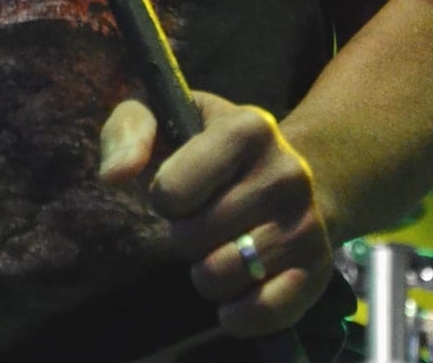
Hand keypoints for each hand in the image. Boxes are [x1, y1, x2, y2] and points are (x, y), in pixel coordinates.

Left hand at [100, 91, 334, 337]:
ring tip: (216, 249)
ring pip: (225, 275)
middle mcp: (287, 171)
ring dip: (205, 273)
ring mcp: (307, 221)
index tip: (176, 189)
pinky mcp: (319, 268)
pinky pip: (267, 310)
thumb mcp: (167, 117)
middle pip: (195, 237)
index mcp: (249, 126)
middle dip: (183, 235)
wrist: (285, 172)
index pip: (175, 189)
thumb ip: (129, 130)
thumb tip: (114, 175)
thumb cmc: (208, 146)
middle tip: (200, 220)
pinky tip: (233, 296)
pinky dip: (239, 314)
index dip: (164, 198)